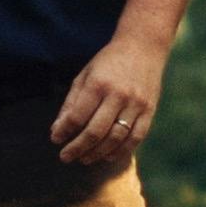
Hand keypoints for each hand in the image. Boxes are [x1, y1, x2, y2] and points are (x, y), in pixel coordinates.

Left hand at [51, 35, 165, 168]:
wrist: (143, 47)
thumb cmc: (109, 62)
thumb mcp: (85, 76)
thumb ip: (71, 103)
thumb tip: (57, 130)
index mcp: (98, 84)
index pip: (77, 116)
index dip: (64, 131)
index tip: (55, 140)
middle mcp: (118, 95)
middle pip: (95, 131)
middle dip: (77, 148)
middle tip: (65, 157)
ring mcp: (136, 104)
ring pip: (115, 138)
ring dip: (97, 153)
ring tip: (84, 159)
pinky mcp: (149, 111)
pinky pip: (135, 138)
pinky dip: (121, 151)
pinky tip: (108, 156)